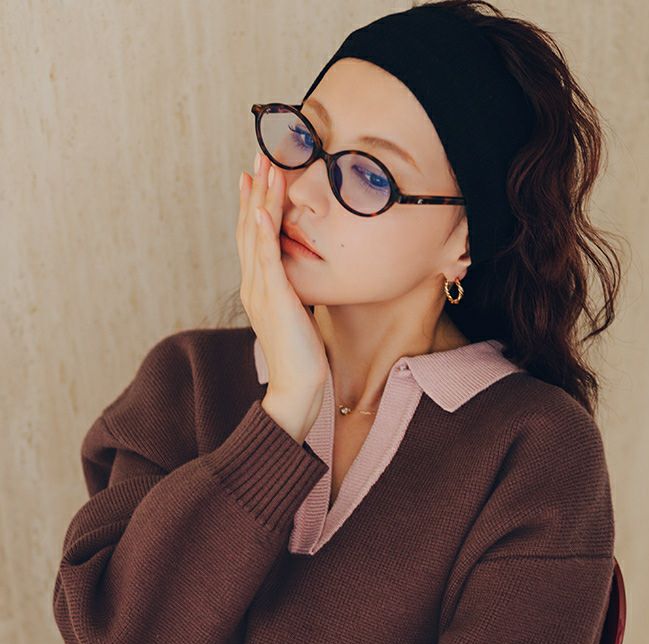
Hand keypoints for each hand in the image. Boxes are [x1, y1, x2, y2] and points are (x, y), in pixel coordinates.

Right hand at [237, 151, 328, 441]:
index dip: (256, 203)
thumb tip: (300, 276)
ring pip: (257, 236)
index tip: (259, 174)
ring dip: (260, 200)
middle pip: (251, 227)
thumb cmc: (301, 355)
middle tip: (260, 155)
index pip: (255, 236)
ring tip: (263, 168)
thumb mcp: (297, 314)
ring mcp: (261, 291)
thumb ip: (293, 291)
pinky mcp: (275, 300)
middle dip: (256, 190)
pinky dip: (264, 233)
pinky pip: (267, 261)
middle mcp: (254, 284)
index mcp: (259, 286)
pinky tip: (263, 211)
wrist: (297, 387)